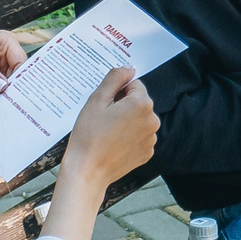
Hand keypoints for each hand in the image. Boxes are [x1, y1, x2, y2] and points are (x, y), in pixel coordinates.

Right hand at [64, 67, 158, 192]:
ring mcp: (151, 138)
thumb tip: (128, 68)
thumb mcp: (97, 100)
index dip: (117, 92)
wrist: (87, 171)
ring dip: (127, 121)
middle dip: (123, 106)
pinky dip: (129, 137)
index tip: (105, 104)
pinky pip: (139, 136)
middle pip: (138, 102)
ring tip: (107, 133)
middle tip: (103, 119)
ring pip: (139, 119)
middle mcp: (153, 120)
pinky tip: (113, 144)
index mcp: (142, 104)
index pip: (133, 84)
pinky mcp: (147, 153)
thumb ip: (114, 79)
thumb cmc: (89, 135)